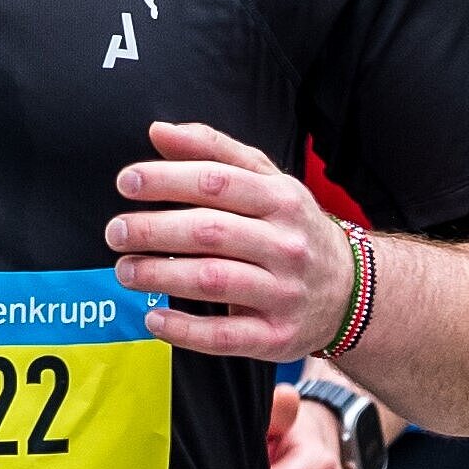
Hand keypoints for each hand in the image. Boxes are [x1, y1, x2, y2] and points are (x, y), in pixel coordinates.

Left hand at [109, 121, 350, 361]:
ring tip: (125, 270)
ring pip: (213, 281)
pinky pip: (224, 336)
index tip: (127, 182)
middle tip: (116, 232)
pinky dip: (183, 328)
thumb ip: (214, 152)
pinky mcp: (276, 337)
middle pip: (209, 232)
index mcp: (281, 199)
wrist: (351, 291)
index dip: (166, 180)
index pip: (216, 182)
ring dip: (160, 276)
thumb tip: (159, 131)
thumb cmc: (293, 228)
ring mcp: (283, 293)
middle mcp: (286, 245)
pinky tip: (153, 318)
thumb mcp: (268, 181)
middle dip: (153, 230)